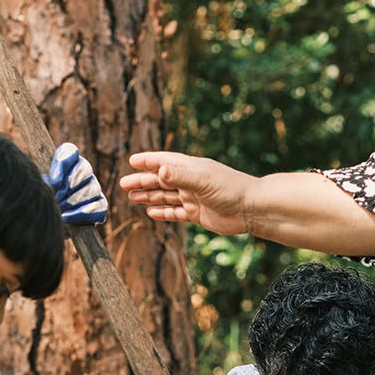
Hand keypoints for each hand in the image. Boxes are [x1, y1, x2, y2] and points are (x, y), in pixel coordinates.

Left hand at [46, 143, 108, 224]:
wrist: (48, 220)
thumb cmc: (42, 200)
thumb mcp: (37, 188)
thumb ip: (43, 182)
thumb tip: (52, 185)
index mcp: (66, 161)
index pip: (70, 151)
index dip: (62, 163)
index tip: (53, 182)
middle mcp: (84, 171)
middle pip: (84, 168)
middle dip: (68, 186)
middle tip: (56, 198)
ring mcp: (94, 188)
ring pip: (92, 188)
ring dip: (73, 201)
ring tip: (59, 210)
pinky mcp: (100, 205)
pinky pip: (99, 206)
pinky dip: (82, 213)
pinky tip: (67, 218)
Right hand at [119, 151, 256, 234]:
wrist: (251, 209)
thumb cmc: (230, 189)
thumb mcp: (203, 180)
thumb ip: (180, 176)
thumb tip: (159, 170)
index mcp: (191, 168)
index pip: (164, 161)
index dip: (148, 161)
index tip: (131, 161)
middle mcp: (190, 181)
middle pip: (161, 180)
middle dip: (142, 181)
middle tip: (123, 184)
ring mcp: (194, 198)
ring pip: (166, 196)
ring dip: (149, 196)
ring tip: (132, 197)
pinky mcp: (198, 214)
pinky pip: (176, 213)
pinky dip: (163, 212)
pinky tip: (151, 212)